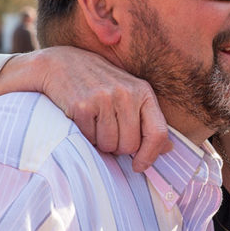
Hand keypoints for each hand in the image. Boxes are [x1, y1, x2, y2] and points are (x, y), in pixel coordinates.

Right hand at [0, 47, 170, 171]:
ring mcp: (104, 99)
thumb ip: (149, 120)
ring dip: (101, 143)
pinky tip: (83, 120)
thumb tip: (167, 149)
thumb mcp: (131, 94)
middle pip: (130, 144)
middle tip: (109, 134)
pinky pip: (89, 139)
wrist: (62, 64)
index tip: (139, 166)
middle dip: (119, 148)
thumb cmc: (101, 84)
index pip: (157, 132)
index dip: (150, 155)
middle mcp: (127, 94)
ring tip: (96, 125)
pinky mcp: (82, 106)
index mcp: (144, 92)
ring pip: (109, 145)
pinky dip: (86, 136)